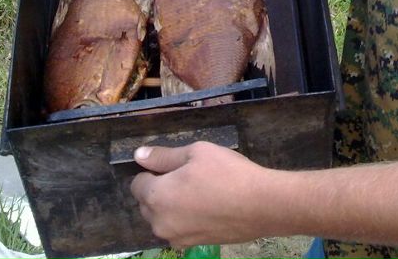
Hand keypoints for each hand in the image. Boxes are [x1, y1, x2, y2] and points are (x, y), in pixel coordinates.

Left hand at [129, 141, 275, 246]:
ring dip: (172, 206)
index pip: (137, 184)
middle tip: (189, 177)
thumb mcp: (196, 153)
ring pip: (162, 218)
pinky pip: (178, 228)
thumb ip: (164, 156)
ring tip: (201, 192)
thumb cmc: (227, 173)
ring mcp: (176, 237)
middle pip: (147, 203)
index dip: (153, 171)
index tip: (175, 166)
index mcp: (156, 197)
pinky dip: (186, 218)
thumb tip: (139, 156)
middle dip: (160, 190)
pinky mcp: (192, 246)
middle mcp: (159, 223)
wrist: (261, 205)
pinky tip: (208, 207)